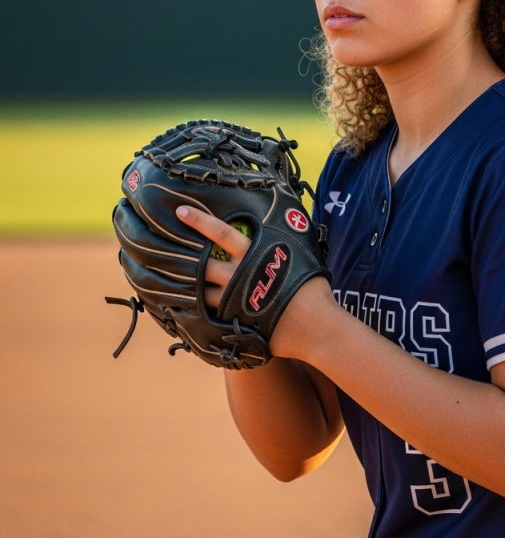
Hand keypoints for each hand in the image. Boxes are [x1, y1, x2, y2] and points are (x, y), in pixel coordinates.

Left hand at [175, 204, 334, 361]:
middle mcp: (238, 276)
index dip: (200, 221)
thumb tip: (292, 219)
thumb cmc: (314, 290)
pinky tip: (180, 311)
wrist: (315, 326)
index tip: (180, 211)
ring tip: (163, 281)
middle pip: (201, 263)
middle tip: (157, 248)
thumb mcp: (302, 256)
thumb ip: (285, 243)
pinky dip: (193, 313)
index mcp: (254, 255)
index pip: (221, 233)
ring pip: (198, 292)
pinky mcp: (232, 322)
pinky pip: (206, 317)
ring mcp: (232, 301)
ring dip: (183, 286)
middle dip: (177, 255)